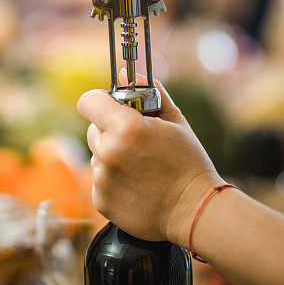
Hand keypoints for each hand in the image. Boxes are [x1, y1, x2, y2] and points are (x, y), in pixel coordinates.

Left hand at [77, 75, 223, 244]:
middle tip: (136, 141)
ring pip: (96, 156)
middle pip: (92, 129)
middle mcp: (108, 152)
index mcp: (126, 128)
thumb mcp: (175, 121)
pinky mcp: (101, 200)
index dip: (99, 101)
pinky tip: (137, 185)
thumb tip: (125, 74)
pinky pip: (99, 180)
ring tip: (141, 167)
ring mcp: (102, 179)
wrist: (195, 211)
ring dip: (112, 157)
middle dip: (109, 131)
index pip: (88, 101)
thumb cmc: (189, 164)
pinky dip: (113, 181)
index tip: (111, 107)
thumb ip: (149, 94)